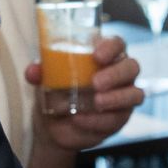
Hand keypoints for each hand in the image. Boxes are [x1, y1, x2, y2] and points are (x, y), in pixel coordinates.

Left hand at [25, 33, 144, 151]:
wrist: (53, 124)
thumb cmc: (55, 90)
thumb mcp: (45, 79)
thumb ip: (39, 72)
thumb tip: (33, 71)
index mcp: (103, 56)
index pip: (117, 44)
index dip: (111, 47)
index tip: (97, 55)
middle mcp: (119, 74)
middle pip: (131, 67)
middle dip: (115, 74)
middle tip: (96, 82)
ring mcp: (123, 96)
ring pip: (134, 94)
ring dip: (115, 98)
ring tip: (96, 102)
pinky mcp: (120, 118)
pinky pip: (119, 118)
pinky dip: (100, 120)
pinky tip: (82, 120)